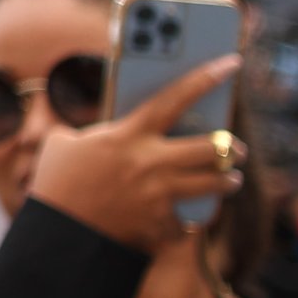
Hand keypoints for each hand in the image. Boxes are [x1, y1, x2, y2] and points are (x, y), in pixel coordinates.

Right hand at [27, 53, 241, 253]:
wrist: (57, 234)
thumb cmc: (57, 183)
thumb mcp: (65, 144)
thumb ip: (96, 132)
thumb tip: (114, 127)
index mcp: (129, 135)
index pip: (176, 97)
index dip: (206, 77)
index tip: (231, 63)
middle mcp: (151, 162)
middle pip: (214, 148)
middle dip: (234, 149)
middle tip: (240, 150)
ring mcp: (159, 195)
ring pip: (216, 183)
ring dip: (227, 182)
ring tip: (231, 180)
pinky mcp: (161, 224)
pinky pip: (188, 221)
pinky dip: (186, 222)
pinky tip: (185, 221)